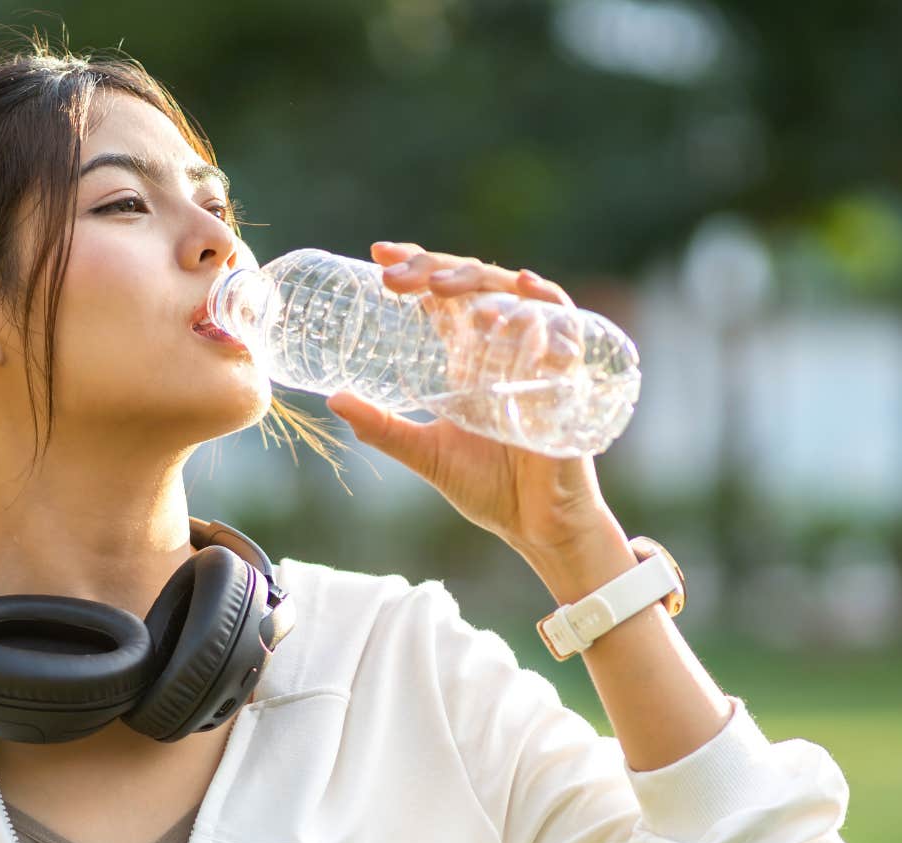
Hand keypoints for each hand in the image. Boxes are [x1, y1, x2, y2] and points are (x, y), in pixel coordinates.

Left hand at [326, 240, 623, 557]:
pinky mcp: (566, 380)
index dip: (417, 265)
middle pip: (476, 283)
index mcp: (471, 358)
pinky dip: (548, 306)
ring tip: (444, 289)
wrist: (536, 526)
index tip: (378, 256)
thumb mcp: (426, 453)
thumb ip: (382, 428)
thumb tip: (334, 399)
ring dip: (481, 283)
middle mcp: (504, 349)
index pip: (446, 295)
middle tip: (396, 275)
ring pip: (515, 296)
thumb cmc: (488, 488)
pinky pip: (567, 329)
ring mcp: (536, 360)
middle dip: (436, 268)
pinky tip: (525, 290)